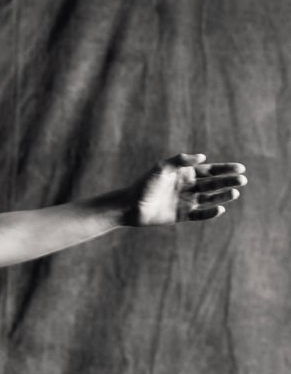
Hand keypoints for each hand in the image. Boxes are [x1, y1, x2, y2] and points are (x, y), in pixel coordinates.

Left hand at [123, 153, 246, 226]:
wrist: (130, 206)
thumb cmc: (144, 184)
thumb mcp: (162, 168)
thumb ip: (181, 160)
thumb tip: (203, 157)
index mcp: (186, 174)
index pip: (210, 170)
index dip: (225, 169)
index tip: (240, 168)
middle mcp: (188, 187)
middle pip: (213, 184)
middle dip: (228, 181)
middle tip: (242, 180)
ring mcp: (186, 201)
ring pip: (209, 198)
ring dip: (222, 196)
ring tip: (235, 193)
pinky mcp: (181, 215)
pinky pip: (199, 214)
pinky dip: (209, 212)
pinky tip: (220, 209)